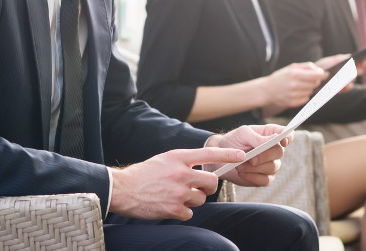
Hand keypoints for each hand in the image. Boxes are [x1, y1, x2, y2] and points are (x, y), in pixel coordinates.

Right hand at [109, 147, 245, 220]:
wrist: (123, 189)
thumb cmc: (144, 174)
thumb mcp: (165, 159)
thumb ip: (184, 163)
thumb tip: (203, 172)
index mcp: (178, 157)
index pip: (208, 153)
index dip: (227, 154)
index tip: (242, 155)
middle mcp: (181, 173)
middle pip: (211, 181)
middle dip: (210, 186)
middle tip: (202, 187)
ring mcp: (178, 192)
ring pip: (201, 198)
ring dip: (193, 200)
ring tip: (176, 196)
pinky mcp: (174, 209)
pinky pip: (190, 212)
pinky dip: (183, 211)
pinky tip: (169, 205)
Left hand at [205, 124, 289, 186]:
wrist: (220, 158)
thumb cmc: (233, 141)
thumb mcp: (243, 134)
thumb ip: (258, 137)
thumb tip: (275, 138)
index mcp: (271, 134)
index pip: (287, 134)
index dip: (288, 137)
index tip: (282, 140)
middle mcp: (274, 150)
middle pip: (280, 152)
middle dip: (264, 155)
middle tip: (251, 158)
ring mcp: (270, 165)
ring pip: (272, 167)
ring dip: (254, 167)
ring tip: (240, 165)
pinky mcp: (264, 178)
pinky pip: (265, 180)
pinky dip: (252, 177)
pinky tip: (242, 172)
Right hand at [262, 62, 326, 110]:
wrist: (266, 90)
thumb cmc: (280, 77)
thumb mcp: (291, 67)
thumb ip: (306, 66)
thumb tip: (319, 70)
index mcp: (294, 74)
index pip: (315, 75)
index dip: (322, 75)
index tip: (325, 74)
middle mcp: (294, 85)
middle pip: (315, 84)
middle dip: (315, 81)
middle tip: (310, 79)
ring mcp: (293, 95)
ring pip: (311, 91)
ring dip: (309, 88)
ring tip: (300, 85)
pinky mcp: (293, 103)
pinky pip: (306, 99)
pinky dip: (304, 95)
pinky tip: (297, 92)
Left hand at [314, 54, 358, 92]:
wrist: (313, 76)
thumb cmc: (323, 66)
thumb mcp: (332, 61)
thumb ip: (342, 59)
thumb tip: (352, 58)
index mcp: (350, 63)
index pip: (364, 62)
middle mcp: (351, 72)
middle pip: (360, 71)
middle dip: (357, 70)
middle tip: (355, 69)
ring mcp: (347, 81)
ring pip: (353, 79)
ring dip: (350, 77)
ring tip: (345, 76)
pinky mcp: (343, 89)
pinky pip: (348, 88)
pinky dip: (346, 86)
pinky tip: (343, 85)